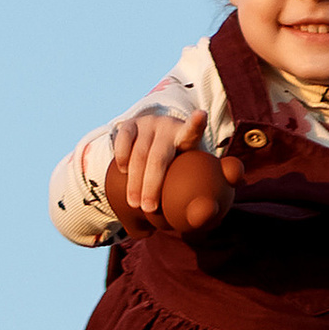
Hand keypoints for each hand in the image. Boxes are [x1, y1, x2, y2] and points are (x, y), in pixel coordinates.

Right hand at [102, 106, 205, 222]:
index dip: (196, 124)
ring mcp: (148, 123)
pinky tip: (124, 172)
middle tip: (149, 209)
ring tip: (135, 204)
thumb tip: (206, 213)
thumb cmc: (181, 169)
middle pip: (158, 158)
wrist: (159, 145)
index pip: (193, 131)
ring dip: (135, 182)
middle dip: (151, 186)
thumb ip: (202, 192)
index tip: (201, 116)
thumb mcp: (194, 176)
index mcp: (189, 138)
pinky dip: (123, 159)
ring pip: (138, 155)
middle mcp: (168, 126)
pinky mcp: (131, 124)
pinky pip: (123, 142)